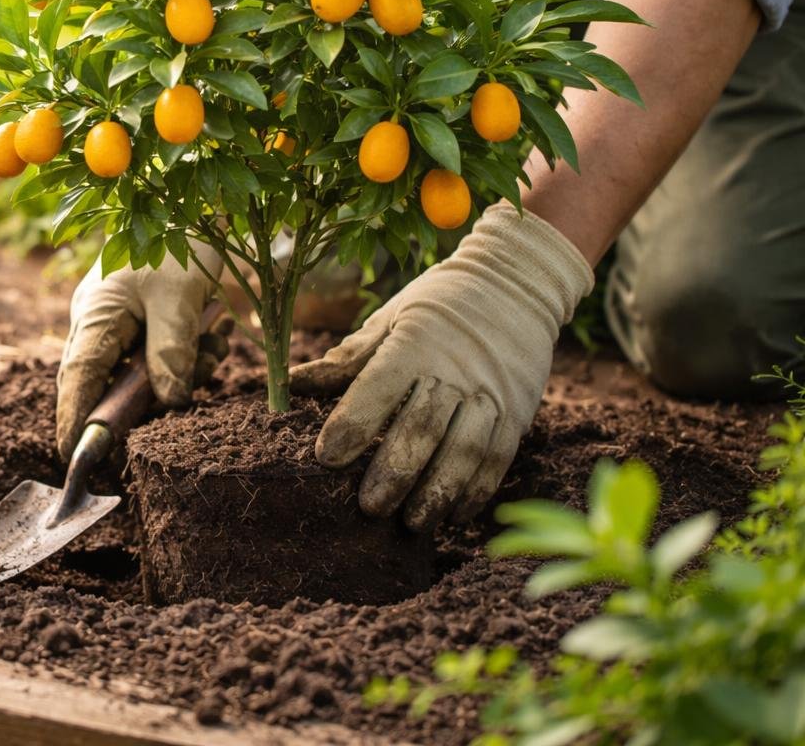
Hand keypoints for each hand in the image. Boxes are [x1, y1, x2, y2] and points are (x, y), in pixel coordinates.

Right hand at [55, 250, 225, 459]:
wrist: (198, 201)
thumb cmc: (180, 239)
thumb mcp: (180, 296)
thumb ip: (171, 351)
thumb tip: (168, 402)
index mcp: (96, 313)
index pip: (78, 379)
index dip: (75, 421)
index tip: (76, 459)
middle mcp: (98, 322)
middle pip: (106, 384)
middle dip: (146, 401)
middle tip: (184, 399)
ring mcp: (118, 323)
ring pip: (139, 375)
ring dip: (179, 374)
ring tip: (214, 347)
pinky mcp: (142, 322)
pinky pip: (158, 359)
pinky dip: (188, 358)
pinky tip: (216, 336)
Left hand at [288, 203, 592, 528]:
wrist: (516, 281)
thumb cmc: (437, 304)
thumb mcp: (390, 319)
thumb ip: (345, 359)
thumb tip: (287, 383)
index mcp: (414, 343)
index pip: (379, 387)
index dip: (352, 424)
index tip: (327, 458)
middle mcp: (454, 369)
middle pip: (423, 427)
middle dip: (395, 471)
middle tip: (369, 508)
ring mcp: (490, 392)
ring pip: (465, 450)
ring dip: (438, 491)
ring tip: (412, 523)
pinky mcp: (518, 409)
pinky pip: (499, 457)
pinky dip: (477, 489)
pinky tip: (454, 514)